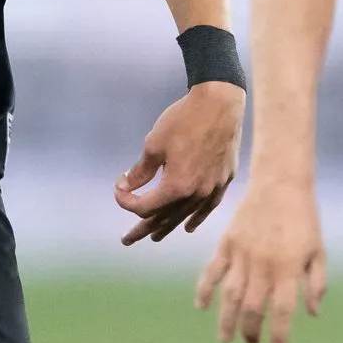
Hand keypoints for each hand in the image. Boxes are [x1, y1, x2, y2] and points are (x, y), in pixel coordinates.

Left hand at [115, 80, 244, 244]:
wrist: (220, 103)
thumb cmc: (184, 120)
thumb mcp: (154, 144)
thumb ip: (140, 171)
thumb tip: (128, 185)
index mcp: (176, 187)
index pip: (144, 206)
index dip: (126, 200)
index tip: (119, 186)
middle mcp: (195, 195)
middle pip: (163, 219)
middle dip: (142, 228)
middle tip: (126, 239)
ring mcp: (212, 190)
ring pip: (185, 216)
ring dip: (167, 226)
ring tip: (153, 237)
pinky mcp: (223, 181)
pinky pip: (206, 208)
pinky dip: (195, 218)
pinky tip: (187, 226)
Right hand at [196, 176, 325, 342]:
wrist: (281, 182)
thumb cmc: (304, 218)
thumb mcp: (318, 251)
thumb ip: (316, 283)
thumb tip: (312, 314)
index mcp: (288, 268)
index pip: (283, 310)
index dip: (280, 333)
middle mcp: (263, 264)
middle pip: (253, 308)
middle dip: (250, 331)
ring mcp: (243, 254)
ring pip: (231, 295)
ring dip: (226, 320)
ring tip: (225, 339)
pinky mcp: (228, 242)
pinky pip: (213, 271)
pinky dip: (204, 289)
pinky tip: (201, 306)